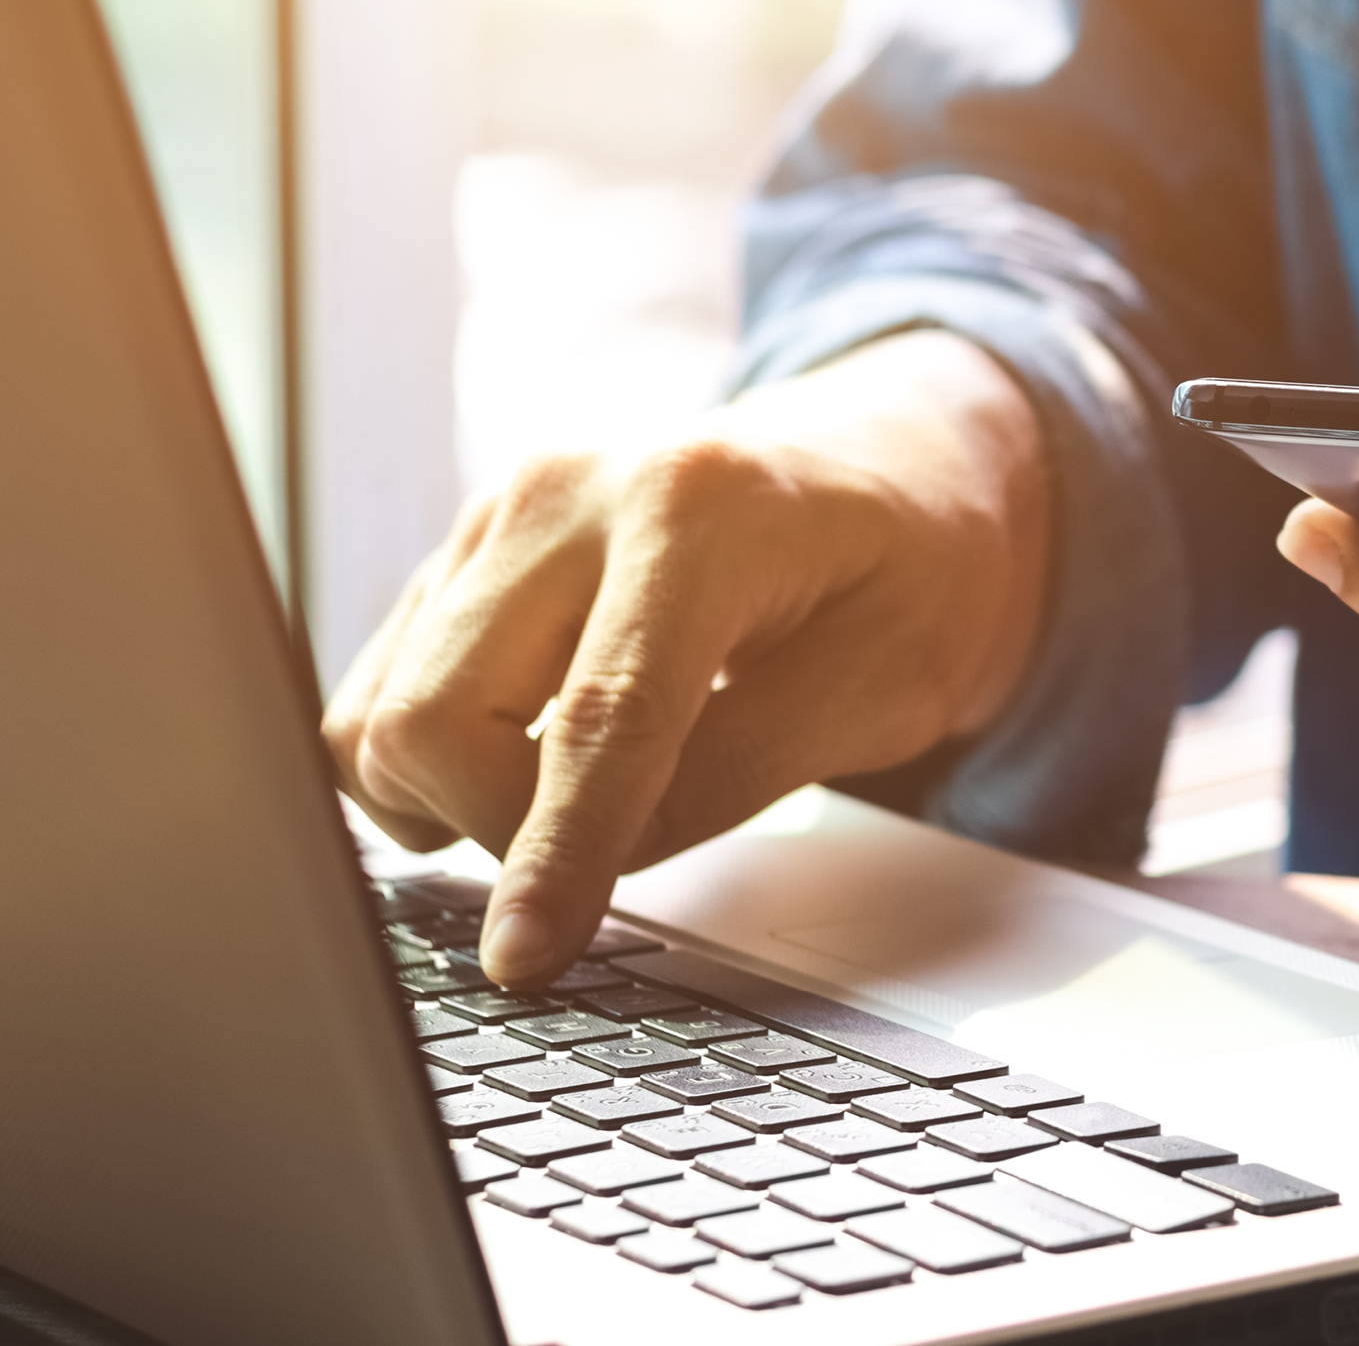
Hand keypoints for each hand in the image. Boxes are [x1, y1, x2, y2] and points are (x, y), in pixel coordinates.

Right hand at [324, 331, 1047, 982]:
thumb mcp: (886, 683)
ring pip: (384, 710)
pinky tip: (532, 757)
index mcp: (700, 507)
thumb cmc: (911, 563)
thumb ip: (737, 771)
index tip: (524, 960)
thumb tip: (591, 867)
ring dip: (455, 799)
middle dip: (499, 831)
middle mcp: (572, 488)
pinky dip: (435, 759)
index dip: (558, 853)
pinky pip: (389, 687)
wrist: (888, 462)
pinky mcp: (466, 546)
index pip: (603, 714)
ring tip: (579, 797)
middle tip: (612, 849)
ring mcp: (503, 511)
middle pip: (437, 714)